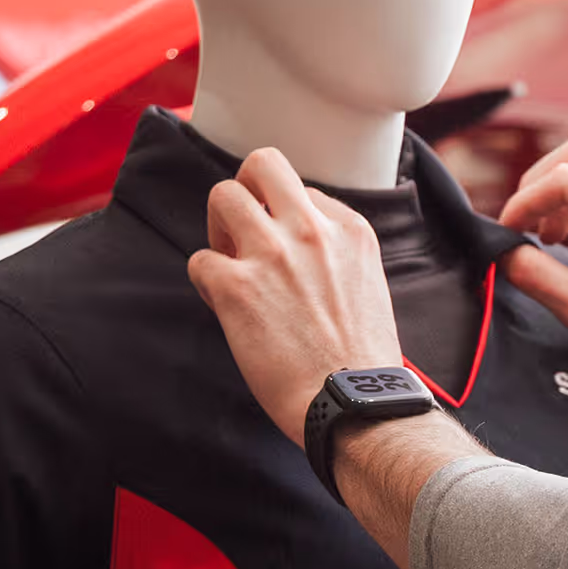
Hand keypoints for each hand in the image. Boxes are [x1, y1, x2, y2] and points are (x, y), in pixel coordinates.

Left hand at [186, 148, 406, 441]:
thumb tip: (303, 250)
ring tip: (228, 261)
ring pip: (222, 194)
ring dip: (218, 227)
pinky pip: (199, 260)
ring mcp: (272, 254)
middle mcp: (311, 231)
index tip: (284, 253)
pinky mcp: (236, 287)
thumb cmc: (362, 360)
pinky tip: (222, 304)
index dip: (284, 220)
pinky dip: (206, 282)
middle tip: (242, 230)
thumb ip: (337, 255)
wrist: (354, 404)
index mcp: (350, 230)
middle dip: (245, 191)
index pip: (303, 191)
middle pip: (262, 164)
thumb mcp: (368, 284)